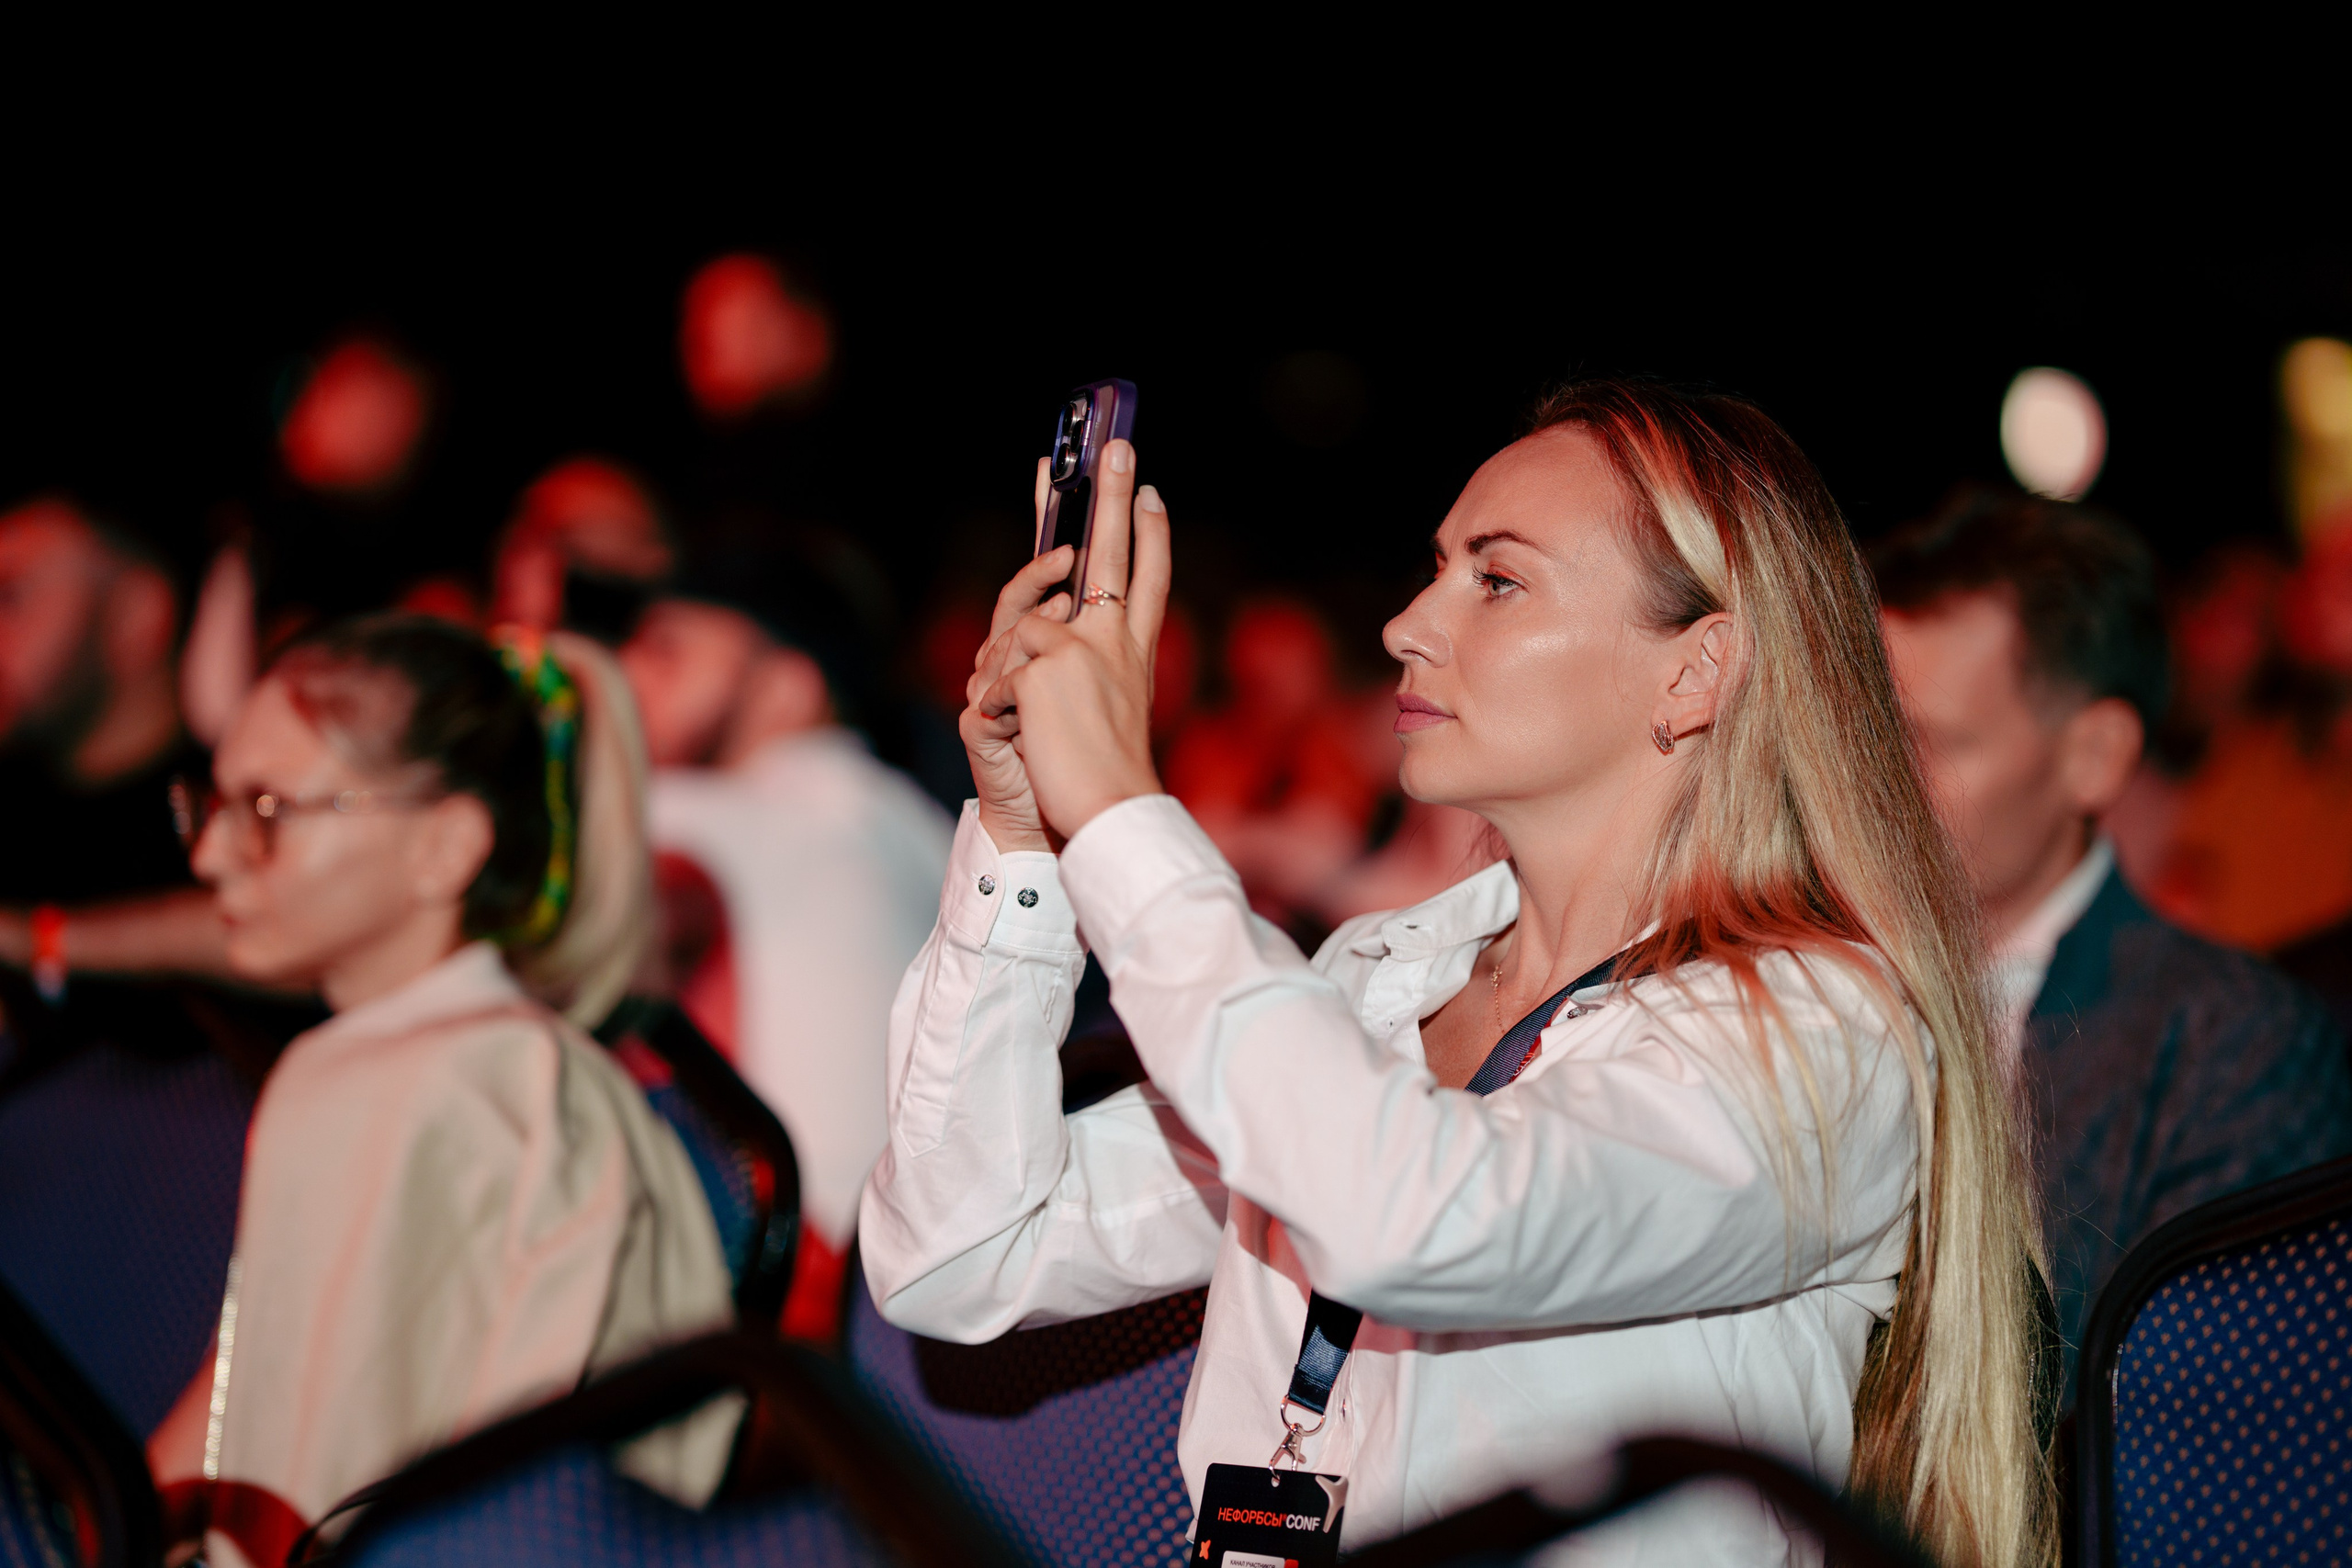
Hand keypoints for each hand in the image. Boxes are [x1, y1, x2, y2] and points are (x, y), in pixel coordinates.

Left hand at [976, 438, 1170, 841]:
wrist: (1108, 812)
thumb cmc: (1101, 779)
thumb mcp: (1099, 712)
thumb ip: (1075, 667)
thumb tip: (1036, 631)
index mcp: (1133, 653)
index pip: (1150, 580)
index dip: (1151, 534)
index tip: (1149, 492)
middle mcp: (1113, 641)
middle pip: (1115, 552)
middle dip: (1114, 494)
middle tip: (1117, 443)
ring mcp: (1081, 647)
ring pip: (1023, 621)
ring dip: (1004, 669)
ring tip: (1019, 721)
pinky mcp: (1045, 666)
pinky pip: (998, 666)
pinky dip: (994, 701)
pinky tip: (1013, 734)